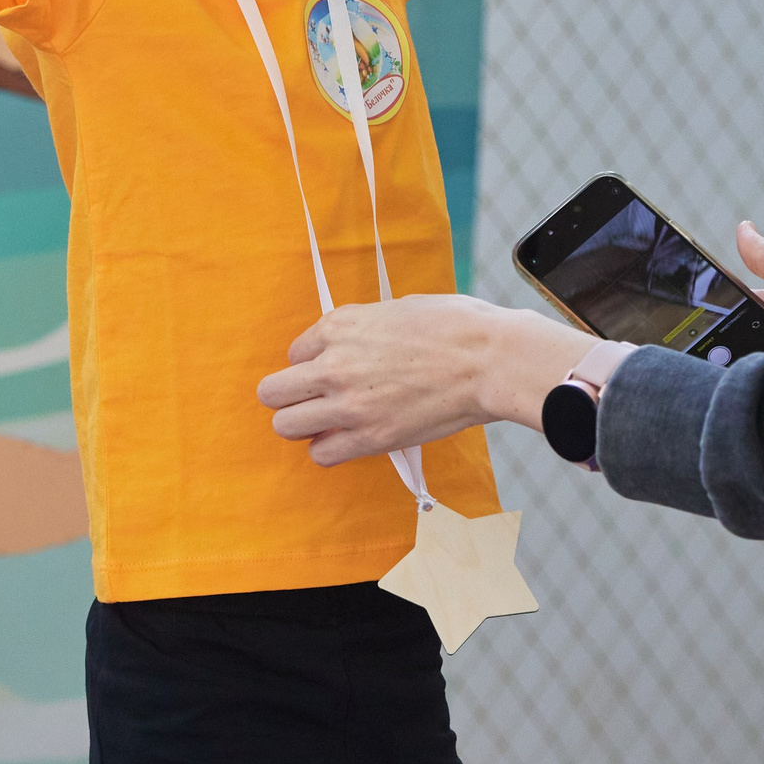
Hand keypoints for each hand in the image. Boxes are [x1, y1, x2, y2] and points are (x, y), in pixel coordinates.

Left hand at [260, 295, 589, 464]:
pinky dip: (330, 450)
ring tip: (327, 423)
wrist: (489, 360)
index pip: (294, 352)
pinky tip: (348, 440)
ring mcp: (348, 404)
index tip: (333, 369)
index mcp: (340, 326)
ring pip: (286, 426)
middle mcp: (333, 365)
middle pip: (274, 392)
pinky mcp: (370, 438)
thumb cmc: (456, 327)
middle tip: (315, 400)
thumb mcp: (398, 309)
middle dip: (291, 396)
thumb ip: (365, 328)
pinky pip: (321, 455)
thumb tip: (357, 342)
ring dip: (303, 425)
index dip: (313, 363)